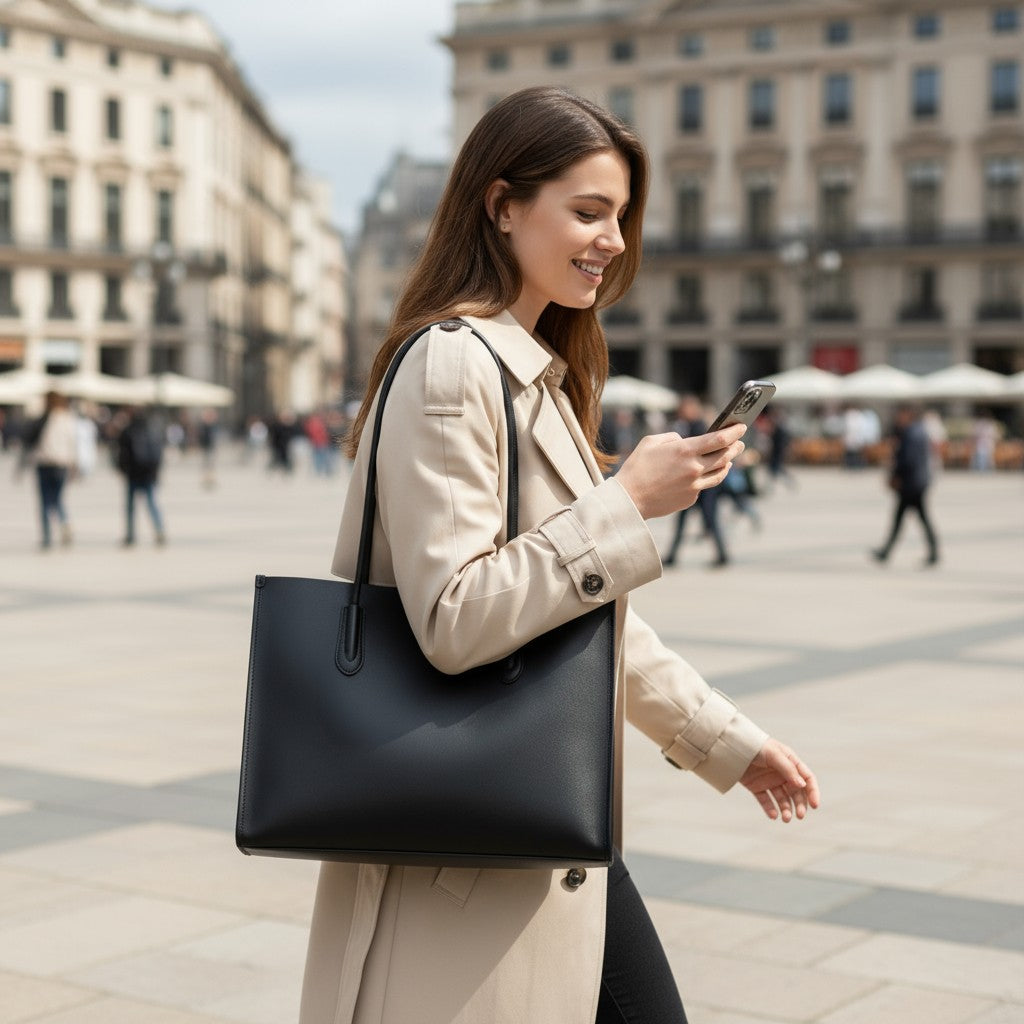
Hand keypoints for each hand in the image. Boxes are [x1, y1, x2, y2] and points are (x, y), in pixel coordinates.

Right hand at [615, 424, 745, 519]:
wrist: (630, 499)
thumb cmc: (637, 467)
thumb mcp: (650, 442)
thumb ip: (672, 438)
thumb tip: (685, 442)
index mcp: (685, 450)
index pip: (719, 439)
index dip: (734, 431)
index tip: (741, 426)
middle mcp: (694, 468)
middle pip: (725, 455)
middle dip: (735, 447)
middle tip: (739, 442)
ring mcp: (694, 485)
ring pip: (720, 473)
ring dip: (728, 463)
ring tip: (730, 458)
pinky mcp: (691, 498)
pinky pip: (704, 485)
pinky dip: (707, 477)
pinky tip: (706, 473)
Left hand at [740, 738, 819, 822]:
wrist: (733, 746)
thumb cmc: (756, 745)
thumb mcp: (774, 754)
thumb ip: (788, 769)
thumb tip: (802, 785)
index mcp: (790, 763)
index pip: (807, 779)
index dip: (812, 792)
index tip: (815, 805)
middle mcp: (782, 773)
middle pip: (796, 793)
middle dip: (800, 805)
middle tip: (800, 816)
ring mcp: (770, 781)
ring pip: (782, 799)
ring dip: (786, 810)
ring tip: (785, 818)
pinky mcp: (757, 787)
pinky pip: (766, 801)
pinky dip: (770, 809)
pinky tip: (773, 815)